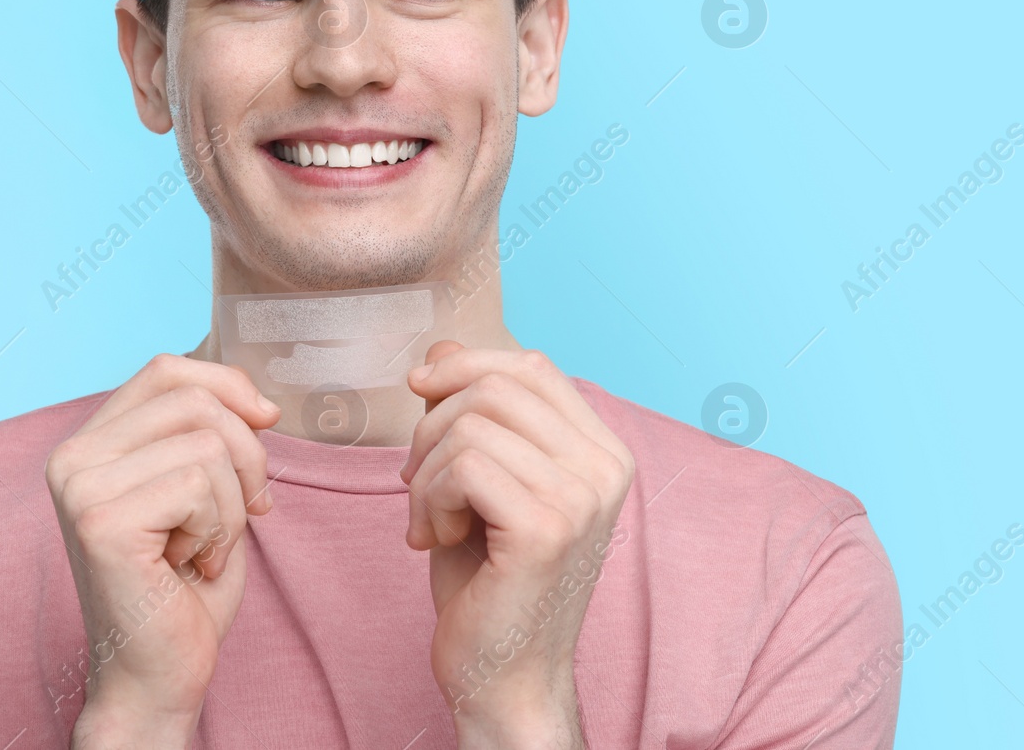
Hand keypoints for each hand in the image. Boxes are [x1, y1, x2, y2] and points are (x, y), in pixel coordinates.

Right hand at [44, 353, 279, 747]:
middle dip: (245, 455)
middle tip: (242, 511)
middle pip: (195, 400)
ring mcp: (80, 487)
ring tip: (204, 548)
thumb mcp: (203, 490)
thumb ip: (210, 434)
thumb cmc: (184, 586)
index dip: (229, 385)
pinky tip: (188, 566)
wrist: (158, 672)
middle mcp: (72, 457)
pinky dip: (217, 530)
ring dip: (231, 504)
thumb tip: (259, 401)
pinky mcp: (101, 521)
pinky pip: (199, 486)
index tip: (266, 423)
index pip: (166, 369)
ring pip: (207, 444)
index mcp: (91, 442)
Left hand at [401, 343, 634, 748]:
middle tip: (418, 483)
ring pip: (469, 426)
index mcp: (602, 451)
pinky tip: (433, 539)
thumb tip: (443, 346)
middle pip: (495, 387)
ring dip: (425, 474)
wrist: (504, 677)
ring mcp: (581, 498)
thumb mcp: (483, 480)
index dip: (466, 364)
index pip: (532, 366)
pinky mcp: (546, 528)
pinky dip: (427, 500)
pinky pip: (462, 468)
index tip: (420, 389)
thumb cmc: (490, 581)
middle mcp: (605, 467)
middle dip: (433, 425)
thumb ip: (475, 414)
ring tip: (429, 521)